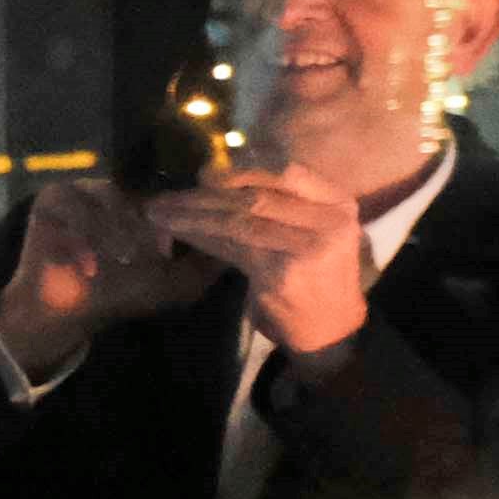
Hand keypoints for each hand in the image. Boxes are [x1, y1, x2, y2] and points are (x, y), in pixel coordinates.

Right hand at [0, 175, 205, 380]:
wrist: (67, 311)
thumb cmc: (123, 293)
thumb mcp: (178, 280)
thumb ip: (209, 262)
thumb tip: (246, 242)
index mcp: (146, 202)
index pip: (171, 192)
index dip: (181, 212)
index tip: (178, 243)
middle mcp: (117, 189)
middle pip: (141, 193)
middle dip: (150, 224)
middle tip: (157, 253)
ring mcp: (83, 190)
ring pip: (109, 197)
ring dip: (118, 231)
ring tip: (124, 259)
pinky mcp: (51, 200)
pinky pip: (73, 208)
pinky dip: (83, 239)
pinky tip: (89, 268)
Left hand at [154, 166, 374, 357]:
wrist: (333, 328)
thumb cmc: (318, 276)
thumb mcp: (315, 231)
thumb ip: (283, 204)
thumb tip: (216, 177)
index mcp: (339, 204)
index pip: (287, 172)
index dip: (241, 170)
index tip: (204, 173)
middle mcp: (329, 221)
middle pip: (256, 197)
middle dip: (205, 195)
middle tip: (167, 196)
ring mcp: (308, 247)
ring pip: (239, 221)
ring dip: (193, 216)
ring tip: (159, 213)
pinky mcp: (282, 273)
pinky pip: (232, 248)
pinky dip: (201, 238)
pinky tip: (178, 233)